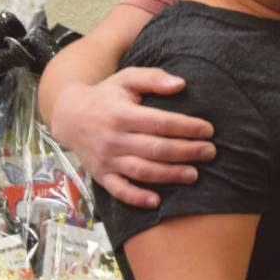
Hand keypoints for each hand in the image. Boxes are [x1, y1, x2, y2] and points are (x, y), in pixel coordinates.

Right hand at [49, 68, 215, 208]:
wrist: (69, 115)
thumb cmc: (106, 95)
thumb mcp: (127, 78)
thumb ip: (153, 78)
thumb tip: (181, 84)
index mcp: (121, 114)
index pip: (160, 123)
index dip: (186, 127)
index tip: (208, 130)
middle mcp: (113, 139)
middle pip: (155, 149)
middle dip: (186, 152)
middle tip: (210, 152)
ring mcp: (106, 159)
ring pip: (142, 171)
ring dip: (170, 175)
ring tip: (194, 174)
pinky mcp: (100, 175)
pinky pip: (119, 190)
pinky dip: (137, 198)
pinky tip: (157, 202)